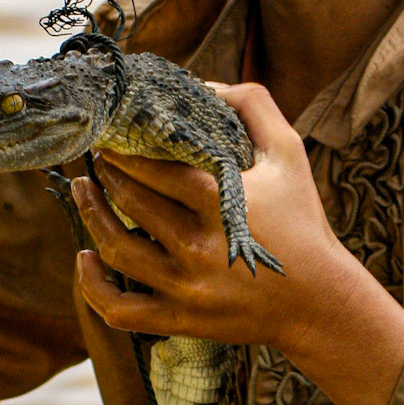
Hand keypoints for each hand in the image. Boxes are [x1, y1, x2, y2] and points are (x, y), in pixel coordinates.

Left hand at [72, 82, 403, 404]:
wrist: (320, 301)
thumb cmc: (303, 223)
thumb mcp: (290, 154)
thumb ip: (254, 107)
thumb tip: (207, 85)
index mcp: (222, 203)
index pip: (155, 169)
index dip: (123, 151)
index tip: (109, 138)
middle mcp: (200, 247)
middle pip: (131, 203)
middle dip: (106, 176)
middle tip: (95, 159)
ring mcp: (187, 287)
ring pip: (117, 251)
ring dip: (91, 217)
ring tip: (83, 192)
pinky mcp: (182, 319)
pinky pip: (121, 310)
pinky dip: (93, 287)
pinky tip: (85, 258)